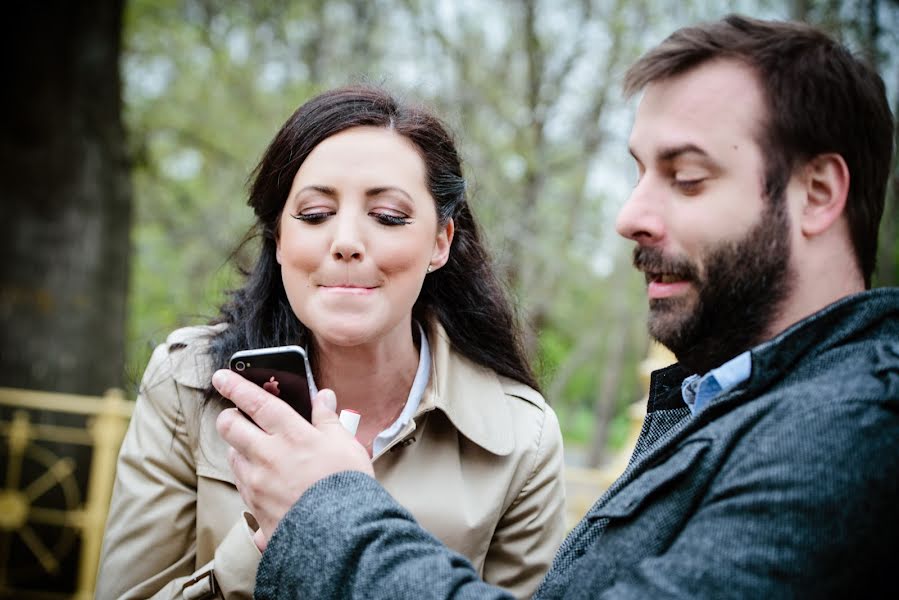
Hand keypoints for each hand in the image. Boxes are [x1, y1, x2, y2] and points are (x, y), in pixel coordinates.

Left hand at [213, 369, 372, 550]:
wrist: (340, 535)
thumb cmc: (346, 485)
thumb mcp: (346, 444)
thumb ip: (329, 419)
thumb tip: (324, 397)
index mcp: (291, 435)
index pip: (256, 402)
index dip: (236, 386)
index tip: (221, 376)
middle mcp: (267, 456)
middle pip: (230, 427)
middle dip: (228, 416)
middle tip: (235, 415)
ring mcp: (258, 484)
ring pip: (233, 456)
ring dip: (239, 448)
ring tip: (256, 449)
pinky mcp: (255, 508)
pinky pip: (242, 486)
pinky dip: (248, 477)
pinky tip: (264, 480)